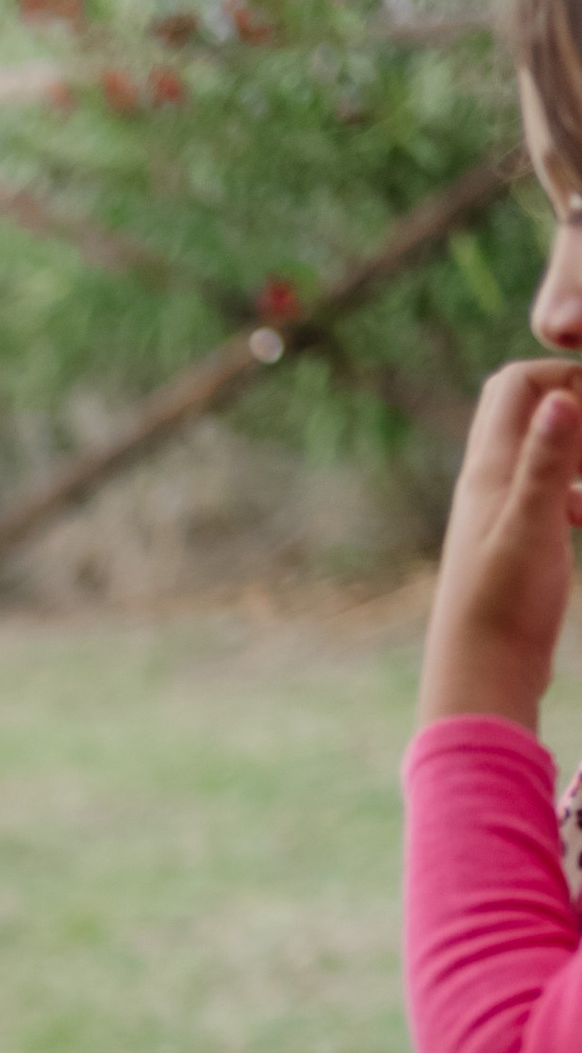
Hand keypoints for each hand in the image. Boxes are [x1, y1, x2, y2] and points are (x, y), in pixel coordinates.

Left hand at [418, 360, 581, 732]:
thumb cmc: (504, 606)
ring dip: (577, 450)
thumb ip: (545, 463)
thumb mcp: (533, 527)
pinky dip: (574, 492)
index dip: (563, 375)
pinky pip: (546, 497)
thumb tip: (560, 397)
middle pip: (523, 411)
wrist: (481, 677)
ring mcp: (497, 515)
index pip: (514, 384)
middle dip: (574, 404)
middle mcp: (485, 485)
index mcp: (486, 471)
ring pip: (539, 455)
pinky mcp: (513, 547)